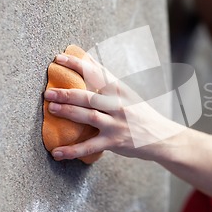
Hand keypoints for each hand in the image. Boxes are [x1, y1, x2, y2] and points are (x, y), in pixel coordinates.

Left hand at [44, 53, 180, 160]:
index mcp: (121, 91)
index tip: (59, 58)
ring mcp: (117, 124)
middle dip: (67, 93)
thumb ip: (108, 81)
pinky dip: (72, 150)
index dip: (77, 64)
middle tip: (48, 91)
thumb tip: (88, 60)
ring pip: (89, 117)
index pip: (97, 73)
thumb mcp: (129, 95)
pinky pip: (90, 146)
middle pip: (89, 96)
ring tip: (51, 108)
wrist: (163, 137)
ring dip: (68, 112)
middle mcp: (119, 106)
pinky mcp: (115, 142)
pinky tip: (57, 152)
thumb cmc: (142, 115)